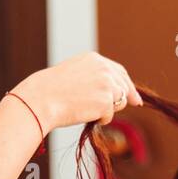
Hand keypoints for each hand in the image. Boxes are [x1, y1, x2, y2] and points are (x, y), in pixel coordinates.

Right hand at [12, 52, 141, 131]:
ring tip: (86, 109)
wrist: (41, 98)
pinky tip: (84, 114)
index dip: (127, 83)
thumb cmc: (51, 90)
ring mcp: (107, 84)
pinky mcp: (106, 101)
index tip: (134, 94)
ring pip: (120, 101)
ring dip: (108, 109)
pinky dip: (100, 119)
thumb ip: (93, 77)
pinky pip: (109, 116)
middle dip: (129, 96)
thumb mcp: (74, 74)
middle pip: (124, 86)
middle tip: (135, 104)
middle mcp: (104, 68)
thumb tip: (110, 91)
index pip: (118, 71)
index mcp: (94, 59)